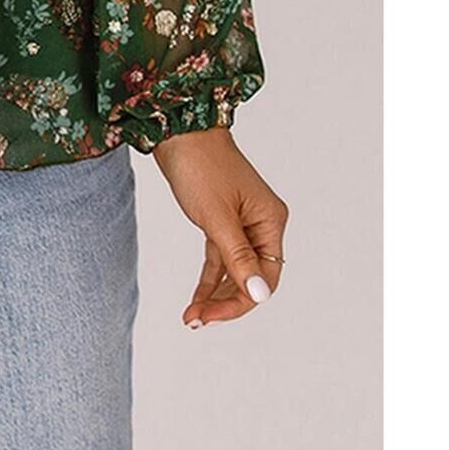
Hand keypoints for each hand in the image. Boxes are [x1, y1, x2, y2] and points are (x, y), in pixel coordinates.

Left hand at [151, 125, 288, 326]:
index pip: (266, 276)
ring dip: (214, 293)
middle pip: (252, 276)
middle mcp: (261, 224)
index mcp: (270, 221)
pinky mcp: (221, 219)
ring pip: (233, 270)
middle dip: (226, 301)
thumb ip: (239, 258)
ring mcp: (241, 222)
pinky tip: (195, 298)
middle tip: (197, 319)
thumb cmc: (200, 166)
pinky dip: (208, 277)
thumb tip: (260, 295)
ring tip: (192, 316)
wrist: (178, 130)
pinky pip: (220, 257)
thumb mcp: (218, 217)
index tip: (213, 315)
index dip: (242, 301)